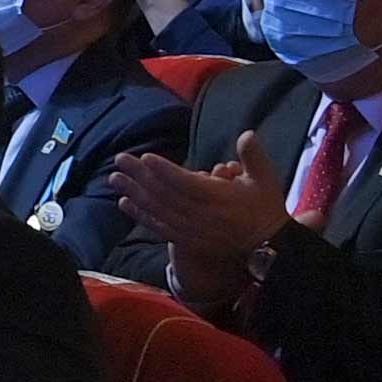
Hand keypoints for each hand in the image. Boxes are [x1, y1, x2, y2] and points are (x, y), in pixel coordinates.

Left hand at [110, 149, 282, 308]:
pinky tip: (124, 204)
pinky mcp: (186, 240)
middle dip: (140, 176)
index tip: (145, 157)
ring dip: (135, 194)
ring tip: (114, 179)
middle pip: (165, 195)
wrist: (268, 246)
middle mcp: (201, 215)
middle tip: (120, 159)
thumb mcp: (266, 179)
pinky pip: (159, 227)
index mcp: (219, 198)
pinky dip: (141, 215)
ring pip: (158, 210)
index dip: (165, 171)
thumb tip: (246, 134)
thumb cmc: (264, 207)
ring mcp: (192, 230)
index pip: (186, 183)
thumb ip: (254, 156)